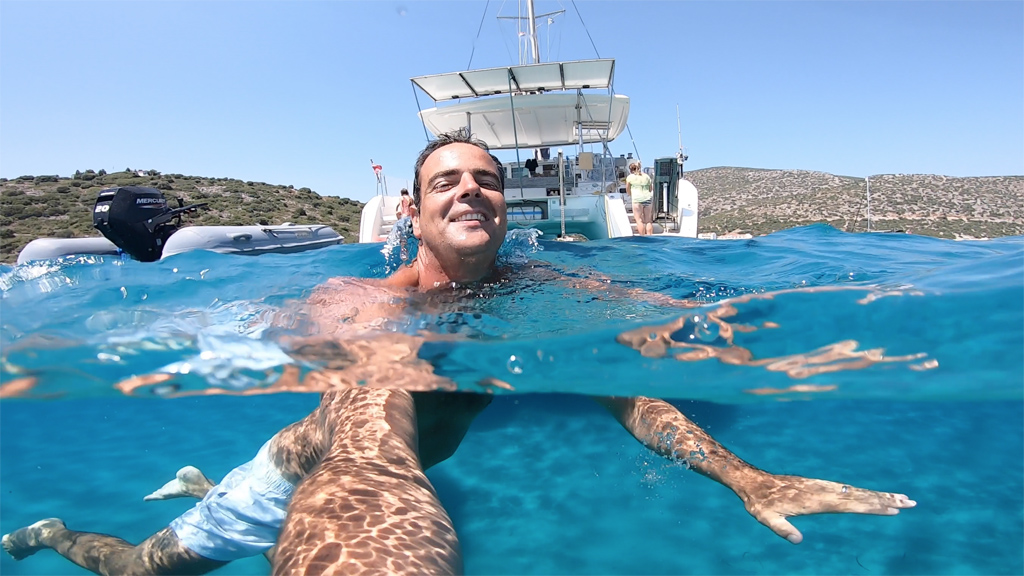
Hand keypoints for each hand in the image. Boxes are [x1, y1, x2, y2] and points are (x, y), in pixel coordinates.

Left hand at [738, 474, 915, 543]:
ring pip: (856, 491)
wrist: (753, 482)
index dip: (872, 506)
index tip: (893, 509)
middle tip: (911, 502)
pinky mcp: (819, 486)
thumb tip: (796, 539)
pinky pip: (847, 490)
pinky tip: (873, 496)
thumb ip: (781, 528)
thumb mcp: (766, 518)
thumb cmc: (760, 503)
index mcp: (816, 500)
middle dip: (886, 499)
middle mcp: (823, 491)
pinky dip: (864, 492)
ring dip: (879, 495)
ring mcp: (822, 487)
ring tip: (901, 498)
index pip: (850, 504)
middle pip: (860, 495)